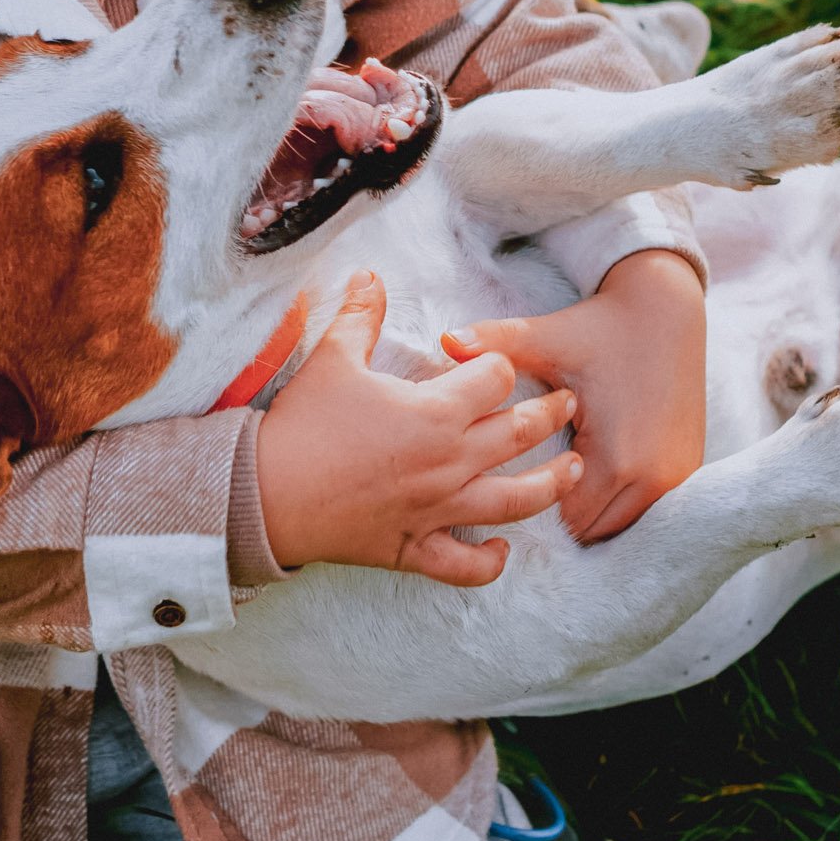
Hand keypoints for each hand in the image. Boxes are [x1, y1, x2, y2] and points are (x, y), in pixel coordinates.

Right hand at [254, 271, 582, 586]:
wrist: (264, 495)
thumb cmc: (301, 425)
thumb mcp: (331, 359)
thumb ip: (359, 315)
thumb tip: (369, 274)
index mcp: (436, 412)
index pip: (496, 377)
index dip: (500, 363)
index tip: (495, 362)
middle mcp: (450, 462)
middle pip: (522, 433)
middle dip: (552, 413)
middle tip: (569, 403)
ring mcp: (439, 509)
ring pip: (517, 501)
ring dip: (553, 484)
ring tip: (575, 469)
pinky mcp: (417, 548)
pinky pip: (467, 566)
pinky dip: (490, 561)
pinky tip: (502, 548)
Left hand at [443, 248, 705, 543]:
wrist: (666, 308)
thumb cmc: (599, 327)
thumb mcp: (547, 337)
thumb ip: (496, 343)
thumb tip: (444, 340)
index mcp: (616, 458)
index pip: (563, 520)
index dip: (530, 504)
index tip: (506, 483)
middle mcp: (652, 479)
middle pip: (590, 531)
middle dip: (558, 514)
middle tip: (526, 483)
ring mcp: (675, 479)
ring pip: (617, 526)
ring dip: (589, 511)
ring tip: (558, 480)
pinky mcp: (687, 471)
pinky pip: (643, 510)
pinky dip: (616, 501)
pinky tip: (591, 474)